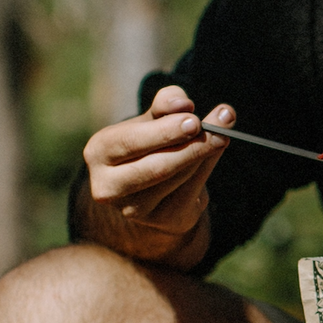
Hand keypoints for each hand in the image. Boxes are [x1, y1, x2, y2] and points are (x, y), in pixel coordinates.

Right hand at [78, 86, 234, 265]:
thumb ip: (165, 105)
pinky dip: (207, 168)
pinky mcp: (162, 220)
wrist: (150, 184)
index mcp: (99, 153)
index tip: (194, 120)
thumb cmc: (148, 142)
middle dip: (191, 147)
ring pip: (177, 179)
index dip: (164, 132)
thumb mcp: (152, 119)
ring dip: (205, 155)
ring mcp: (133, 209)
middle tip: (219, 129)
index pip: (130, 142)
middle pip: (155, 168)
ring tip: (223, 134)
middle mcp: (109, 186)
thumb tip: (183, 103)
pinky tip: (218, 150)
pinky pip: (191, 192)